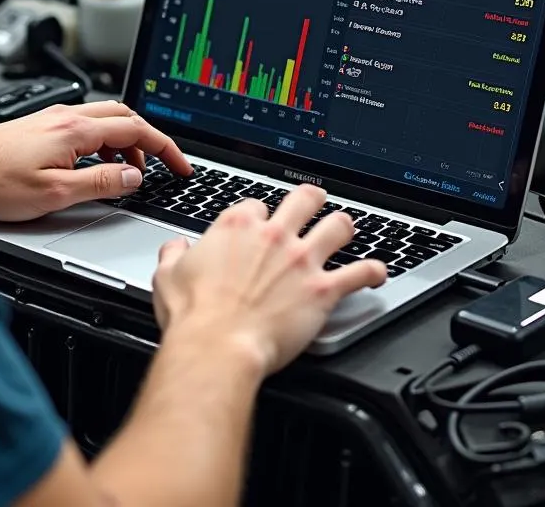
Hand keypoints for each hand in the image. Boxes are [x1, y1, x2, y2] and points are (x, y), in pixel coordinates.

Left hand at [0, 101, 191, 222]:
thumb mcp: (55, 194)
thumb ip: (101, 184)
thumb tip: (133, 178)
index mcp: (75, 129)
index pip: (135, 129)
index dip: (165, 148)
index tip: (180, 165)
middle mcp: (66, 116)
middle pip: (125, 117)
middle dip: (151, 140)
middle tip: (164, 165)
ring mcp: (53, 119)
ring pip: (106, 119)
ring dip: (127, 141)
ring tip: (132, 172)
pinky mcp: (42, 126)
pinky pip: (87, 126)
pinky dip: (105, 142)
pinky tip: (99, 165)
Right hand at [152, 185, 386, 374]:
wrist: (217, 346)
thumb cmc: (194, 316)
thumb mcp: (167, 276)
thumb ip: (173, 254)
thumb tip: (175, 247)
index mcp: (237, 226)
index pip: (257, 204)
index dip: (260, 214)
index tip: (260, 225)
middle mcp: (274, 235)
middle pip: (304, 198)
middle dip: (311, 200)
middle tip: (314, 205)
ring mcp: (302, 260)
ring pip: (338, 225)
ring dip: (344, 226)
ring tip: (346, 229)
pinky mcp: (323, 289)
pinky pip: (359, 273)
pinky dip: (373, 272)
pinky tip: (377, 273)